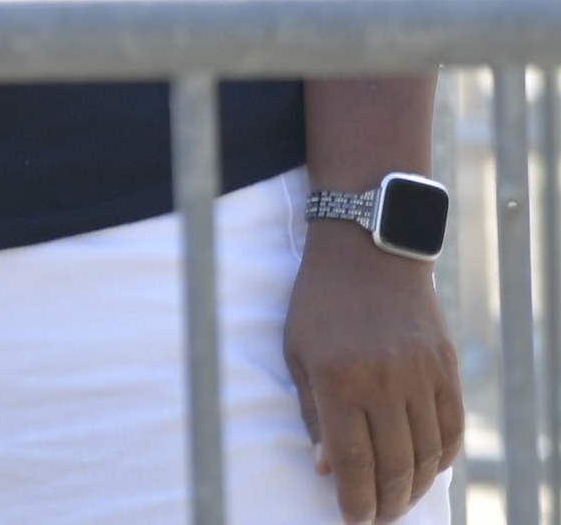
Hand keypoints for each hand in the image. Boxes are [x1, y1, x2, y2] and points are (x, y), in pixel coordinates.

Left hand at [285, 221, 460, 520]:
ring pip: (426, 454)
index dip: (354, 500)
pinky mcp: (446, 369)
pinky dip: (441, 458)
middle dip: (385, 503)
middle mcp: (384, 382)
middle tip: (376, 519)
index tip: (351, 520)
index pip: (353, 462)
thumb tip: (326, 469)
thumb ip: (312, 413)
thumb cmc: (319, 302)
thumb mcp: (297, 352)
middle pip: (394, 466)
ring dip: (415, 487)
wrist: (369, 251)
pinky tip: (426, 469)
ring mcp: (420, 376)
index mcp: (338, 379)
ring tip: (399, 502)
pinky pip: (451, 429)